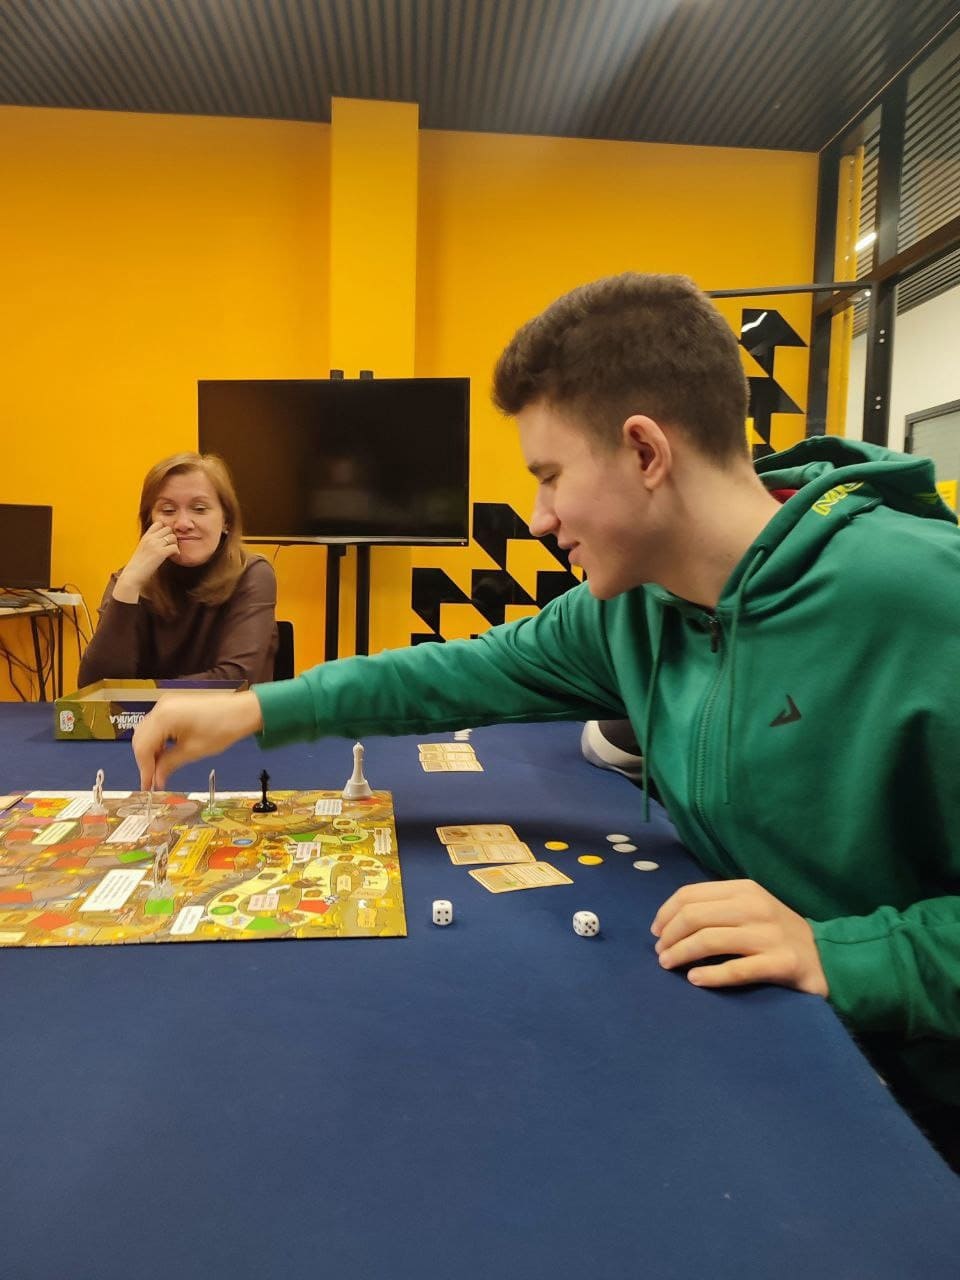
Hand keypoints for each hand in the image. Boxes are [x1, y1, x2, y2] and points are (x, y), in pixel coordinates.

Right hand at [113, 522, 180, 600]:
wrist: (132, 576)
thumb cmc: (137, 566)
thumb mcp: (142, 550)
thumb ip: (150, 544)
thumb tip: (162, 544)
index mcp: (145, 537)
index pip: (159, 524)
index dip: (165, 530)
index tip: (166, 539)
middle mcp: (150, 538)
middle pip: (168, 529)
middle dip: (172, 537)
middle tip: (171, 546)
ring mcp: (155, 545)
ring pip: (173, 537)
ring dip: (175, 544)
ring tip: (172, 552)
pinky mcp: (160, 553)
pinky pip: (175, 547)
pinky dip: (176, 552)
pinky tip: (174, 557)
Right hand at [132, 691, 264, 787]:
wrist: (243, 710)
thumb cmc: (221, 730)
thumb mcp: (193, 751)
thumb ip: (169, 764)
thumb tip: (155, 780)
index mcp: (163, 717)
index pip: (142, 746)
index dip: (144, 769)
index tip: (148, 786)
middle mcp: (159, 707)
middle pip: (141, 737)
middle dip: (145, 760)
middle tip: (153, 780)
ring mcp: (166, 704)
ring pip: (147, 731)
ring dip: (151, 750)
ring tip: (160, 769)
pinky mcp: (173, 704)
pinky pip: (157, 724)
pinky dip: (158, 739)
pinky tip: (165, 753)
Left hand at [650, 879, 828, 995]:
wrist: (827, 957)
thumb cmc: (777, 933)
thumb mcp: (750, 909)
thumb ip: (717, 909)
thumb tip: (669, 922)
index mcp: (744, 889)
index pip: (690, 894)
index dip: (666, 913)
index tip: (656, 932)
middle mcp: (755, 907)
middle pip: (694, 916)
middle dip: (669, 936)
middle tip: (660, 954)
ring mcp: (769, 935)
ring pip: (709, 940)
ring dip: (680, 954)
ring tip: (668, 966)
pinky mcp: (781, 963)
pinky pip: (736, 969)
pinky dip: (710, 975)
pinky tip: (695, 979)